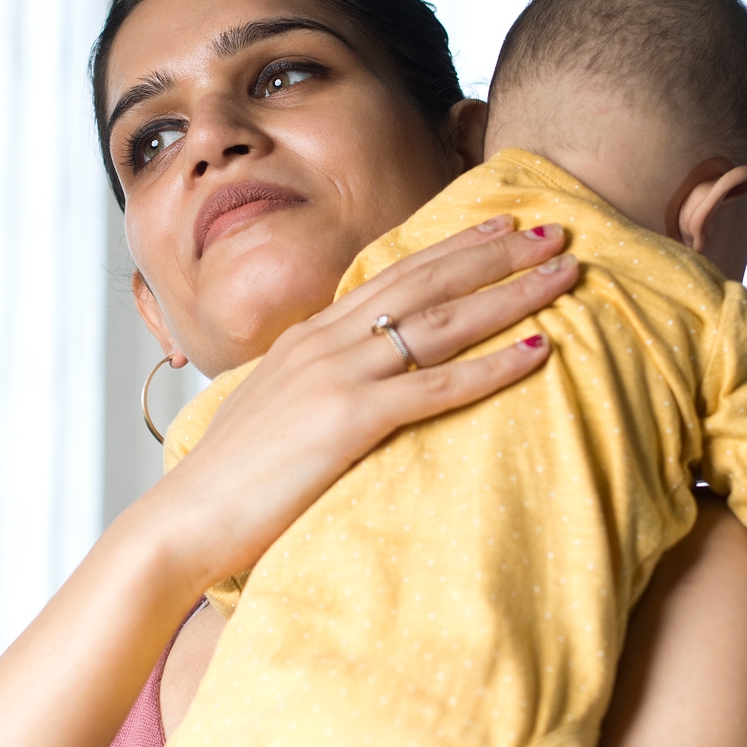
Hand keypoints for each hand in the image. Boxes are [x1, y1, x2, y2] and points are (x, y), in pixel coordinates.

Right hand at [138, 217, 576, 598]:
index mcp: (308, 337)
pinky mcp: (349, 420)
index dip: (452, 247)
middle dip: (494, 253)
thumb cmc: (230, 480)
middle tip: (553, 234)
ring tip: (562, 276)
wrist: (184, 520)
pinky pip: (438, 385)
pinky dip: (494, 366)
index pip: (393, 275)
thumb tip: (350, 385)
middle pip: (426, 282)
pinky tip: (539, 352)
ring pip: (441, 322)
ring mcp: (337, 376)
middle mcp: (325, 342)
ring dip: (510, 294)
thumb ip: (315, 387)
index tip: (500, 226)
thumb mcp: (274, 411)